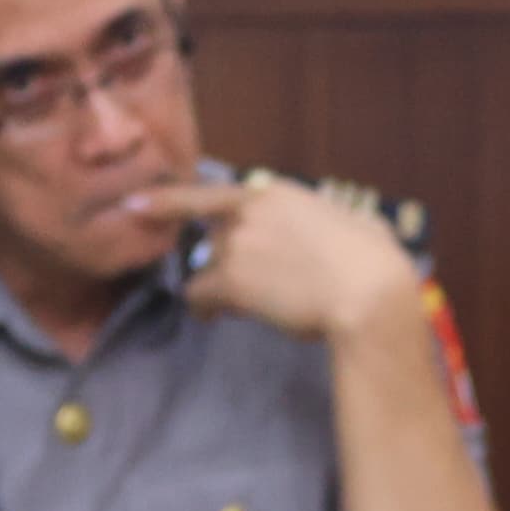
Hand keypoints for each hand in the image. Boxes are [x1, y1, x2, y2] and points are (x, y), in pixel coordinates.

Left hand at [122, 177, 416, 344]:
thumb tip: (337, 229)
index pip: (207, 192)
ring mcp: (236, 245)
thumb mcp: (353, 221)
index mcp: (276, 193)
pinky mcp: (231, 280)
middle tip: (245, 284)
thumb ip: (326, 220)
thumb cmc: (374, 258)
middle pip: (214, 237)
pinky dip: (205, 308)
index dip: (166, 200)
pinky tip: (217, 318)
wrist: (367, 293)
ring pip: (207, 266)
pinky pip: (199, 294)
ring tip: (240, 307)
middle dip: (223, 259)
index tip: (134, 204)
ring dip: (218, 285)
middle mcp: (248, 212)